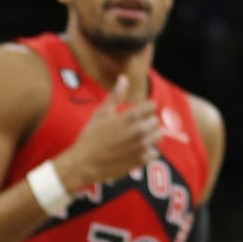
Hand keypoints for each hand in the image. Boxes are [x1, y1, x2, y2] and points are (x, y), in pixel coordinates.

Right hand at [55, 69, 160, 193]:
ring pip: (158, 136)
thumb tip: (124, 78)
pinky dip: (148, 151)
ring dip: (150, 135)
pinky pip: (154, 152)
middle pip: (155, 121)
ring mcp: (142, 147)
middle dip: (146, 121)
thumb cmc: (90, 136)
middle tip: (132, 126)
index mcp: (131, 117)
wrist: (84, 163)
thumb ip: (116, 96)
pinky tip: (136, 150)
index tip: (136, 112)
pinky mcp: (141, 160)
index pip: (152, 106)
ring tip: (136, 137)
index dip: (144, 108)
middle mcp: (140, 131)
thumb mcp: (101, 113)